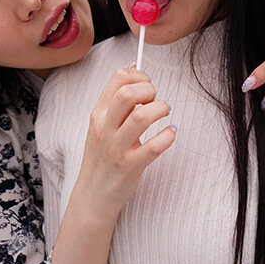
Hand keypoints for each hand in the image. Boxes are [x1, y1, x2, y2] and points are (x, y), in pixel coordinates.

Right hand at [73, 66, 175, 219]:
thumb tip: (133, 68)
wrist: (93, 195)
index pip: (117, 79)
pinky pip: (154, 147)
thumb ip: (116, 99)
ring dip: (160, 109)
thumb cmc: (102, 157)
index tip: (147, 85)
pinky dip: (168, 136)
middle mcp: (106, 128)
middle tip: (155, 100)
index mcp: (99, 114)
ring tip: (165, 113)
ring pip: (141, 117)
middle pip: (127, 94)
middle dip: (149, 90)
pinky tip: (170, 133)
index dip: (139, 76)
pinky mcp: (131, 166)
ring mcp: (117, 148)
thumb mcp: (102, 124)